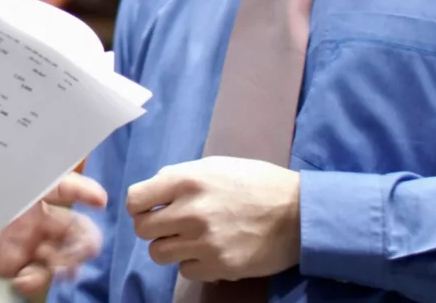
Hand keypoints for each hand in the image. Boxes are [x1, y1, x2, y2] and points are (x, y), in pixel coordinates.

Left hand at [0, 172, 107, 295]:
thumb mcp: (11, 180)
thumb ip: (50, 181)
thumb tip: (93, 188)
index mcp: (36, 195)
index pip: (69, 191)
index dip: (87, 193)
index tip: (101, 201)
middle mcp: (35, 220)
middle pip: (74, 232)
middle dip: (83, 243)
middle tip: (83, 251)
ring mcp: (25, 244)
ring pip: (60, 258)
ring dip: (65, 266)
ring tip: (57, 269)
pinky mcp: (11, 266)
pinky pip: (35, 277)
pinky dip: (35, 281)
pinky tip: (24, 279)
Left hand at [127, 157, 300, 282]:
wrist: (299, 213)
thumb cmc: (258, 183)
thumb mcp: (217, 166)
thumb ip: (181, 176)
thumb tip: (154, 189)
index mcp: (187, 180)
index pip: (135, 199)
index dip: (139, 205)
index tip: (150, 208)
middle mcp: (191, 211)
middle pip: (142, 229)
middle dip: (152, 228)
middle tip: (170, 226)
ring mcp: (204, 241)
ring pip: (158, 253)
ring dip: (170, 247)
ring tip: (190, 240)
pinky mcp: (219, 266)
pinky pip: (185, 270)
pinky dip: (193, 264)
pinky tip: (209, 252)